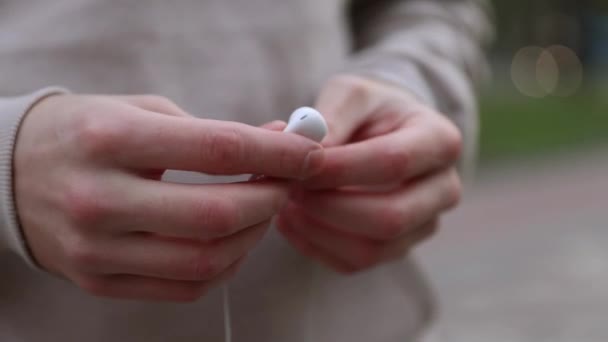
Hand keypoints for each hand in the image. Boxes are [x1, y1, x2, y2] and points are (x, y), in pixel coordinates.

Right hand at [14, 94, 323, 300]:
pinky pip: (184, 288)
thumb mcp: (143, 113)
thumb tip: (279, 145)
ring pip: (205, 262)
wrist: (12, 174)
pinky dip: (224, 266)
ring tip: (263, 209)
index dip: (276, 152)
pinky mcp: (99, 281)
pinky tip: (234, 241)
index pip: (217, 150)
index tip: (309, 152)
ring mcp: (96, 249)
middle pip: (216, 216)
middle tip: (290, 183)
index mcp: (111, 141)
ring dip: (253, 236)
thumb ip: (211, 133)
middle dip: (271, 199)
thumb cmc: (88, 133)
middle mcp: (99, 200)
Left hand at [277, 75, 462, 272]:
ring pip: (371, 249)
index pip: (393, 163)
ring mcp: (424, 225)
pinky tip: (292, 220)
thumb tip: (308, 150)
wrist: (383, 132)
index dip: (341, 169)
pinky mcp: (397, 248)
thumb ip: (332, 116)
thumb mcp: (351, 94)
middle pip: (389, 218)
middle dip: (329, 207)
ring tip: (285, 203)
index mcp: (440, 140)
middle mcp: (444, 189)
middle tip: (289, 188)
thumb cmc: (367, 110)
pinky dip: (315, 246)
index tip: (299, 165)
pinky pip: (354, 263)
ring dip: (318, 230)